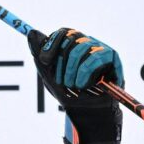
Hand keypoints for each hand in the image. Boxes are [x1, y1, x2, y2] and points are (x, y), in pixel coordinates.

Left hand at [28, 28, 122, 143]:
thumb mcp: (49, 75)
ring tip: (71, 85)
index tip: (44, 61)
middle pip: (72, 37)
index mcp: (73, 46)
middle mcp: (88, 43)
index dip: (52, 43)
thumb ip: (40, 55)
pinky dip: (84, 73)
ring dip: (72, 70)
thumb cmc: (69, 93)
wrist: (86, 111)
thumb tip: (31, 33)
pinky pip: (95, 58)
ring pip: (81, 47)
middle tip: (61, 80)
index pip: (63, 32)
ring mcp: (100, 48)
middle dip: (61, 61)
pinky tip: (83, 85)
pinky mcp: (112, 57)